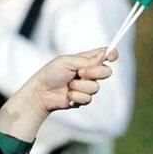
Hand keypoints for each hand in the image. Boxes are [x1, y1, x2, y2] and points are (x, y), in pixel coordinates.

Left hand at [0, 47, 115, 140]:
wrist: (41, 92)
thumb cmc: (50, 74)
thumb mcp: (66, 62)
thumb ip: (86, 60)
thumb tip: (103, 56)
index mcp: (85, 60)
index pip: (104, 54)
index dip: (111, 54)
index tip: (111, 57)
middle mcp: (89, 72)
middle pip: (106, 72)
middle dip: (94, 73)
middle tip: (80, 73)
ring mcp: (86, 86)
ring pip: (96, 87)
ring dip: (79, 86)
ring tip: (68, 85)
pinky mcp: (83, 98)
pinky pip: (88, 98)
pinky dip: (76, 96)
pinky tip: (67, 95)